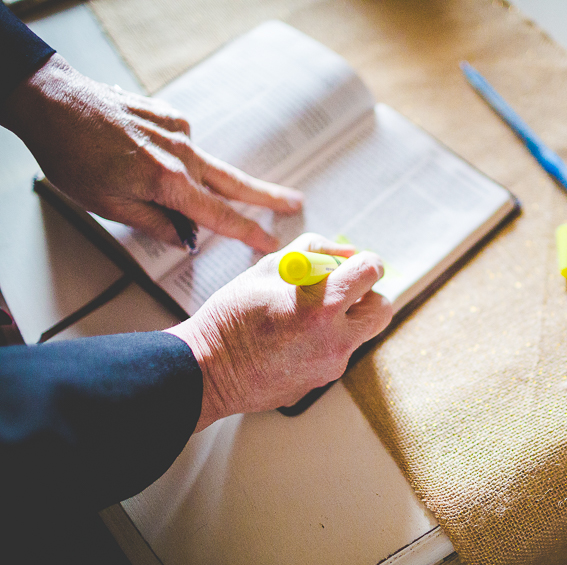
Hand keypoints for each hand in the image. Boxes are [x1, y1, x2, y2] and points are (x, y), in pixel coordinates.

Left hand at [1, 54, 300, 252]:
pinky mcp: (170, 116)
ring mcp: (179, 132)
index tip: (271, 243)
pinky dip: (179, 159)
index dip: (248, 232)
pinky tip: (153, 159)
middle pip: (235, 183)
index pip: (220, 216)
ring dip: (220, 182)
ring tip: (206, 188)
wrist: (52, 100)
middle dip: (268, 196)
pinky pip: (185, 146)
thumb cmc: (72, 155)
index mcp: (169, 183)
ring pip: (210, 166)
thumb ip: (154, 223)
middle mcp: (182, 155)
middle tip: (295, 203)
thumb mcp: (108, 205)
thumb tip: (183, 238)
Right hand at [166, 234, 392, 431]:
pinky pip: (340, 353)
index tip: (359, 262)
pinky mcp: (322, 382)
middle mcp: (336, 340)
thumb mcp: (270, 267)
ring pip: (361, 333)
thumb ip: (314, 251)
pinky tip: (297, 336)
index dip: (367, 261)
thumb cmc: (232, 317)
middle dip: (367, 294)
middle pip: (381, 309)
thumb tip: (344, 252)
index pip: (371, 272)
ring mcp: (332, 365)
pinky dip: (329, 339)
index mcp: (324, 306)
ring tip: (311, 312)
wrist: (207, 370)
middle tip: (342, 288)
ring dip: (348, 318)